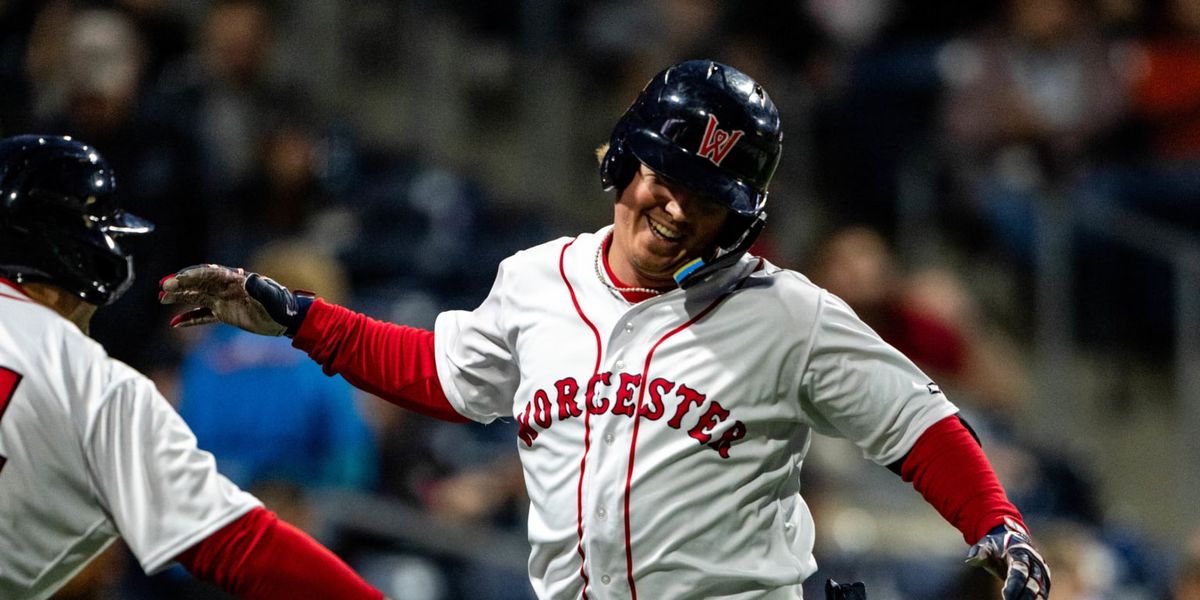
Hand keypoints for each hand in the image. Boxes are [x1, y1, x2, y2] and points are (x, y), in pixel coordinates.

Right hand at [159, 264, 312, 335]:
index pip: (209, 275)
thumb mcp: (273, 297)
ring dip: (180, 299)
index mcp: (236, 280)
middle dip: (181, 285)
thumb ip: (260, 288)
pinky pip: (203, 316)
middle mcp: (226, 288)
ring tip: (162, 300)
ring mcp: (224, 301)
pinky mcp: (225, 314)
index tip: (176, 280)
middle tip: (163, 289)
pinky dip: (190, 318)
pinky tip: (175, 324)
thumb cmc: (282, 305)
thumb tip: (247, 279)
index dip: (192, 277)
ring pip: (197, 297)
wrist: (288, 319)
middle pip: (199, 284)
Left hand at [965, 517, 1050, 599]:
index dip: (1014, 585)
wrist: (1012, 539)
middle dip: (1025, 596)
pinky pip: (1043, 592)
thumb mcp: (986, 544)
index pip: (1019, 570)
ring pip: (1040, 589)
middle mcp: (1034, 561)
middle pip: (1032, 582)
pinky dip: (1038, 599)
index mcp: (1019, 552)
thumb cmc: (996, 545)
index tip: (1006, 596)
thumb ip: (980, 552)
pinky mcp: (1043, 579)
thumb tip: (970, 560)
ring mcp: (1040, 571)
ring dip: (1033, 599)